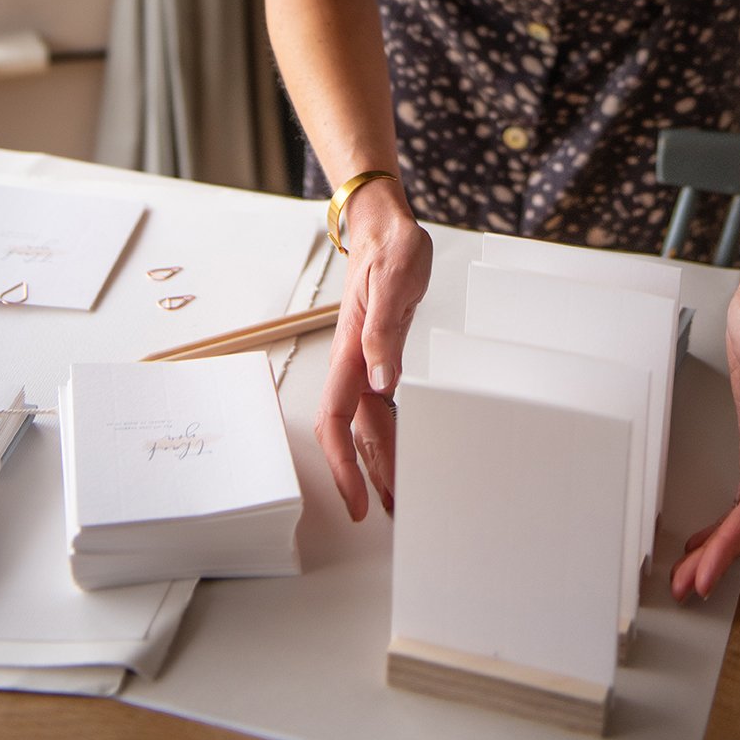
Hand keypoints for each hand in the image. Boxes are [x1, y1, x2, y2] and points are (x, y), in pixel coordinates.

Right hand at [314, 185, 431, 519]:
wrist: (385, 225)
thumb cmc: (390, 248)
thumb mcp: (394, 281)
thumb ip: (385, 331)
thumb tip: (381, 381)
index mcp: (352, 349)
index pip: (337, 419)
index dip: (343, 464)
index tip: (356, 500)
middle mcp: (355, 362)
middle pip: (353, 432)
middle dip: (367, 476)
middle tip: (390, 514)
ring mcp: (367, 360)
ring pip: (368, 423)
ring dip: (380, 460)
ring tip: (398, 495)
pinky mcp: (381, 354)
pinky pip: (380, 404)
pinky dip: (389, 433)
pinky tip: (402, 448)